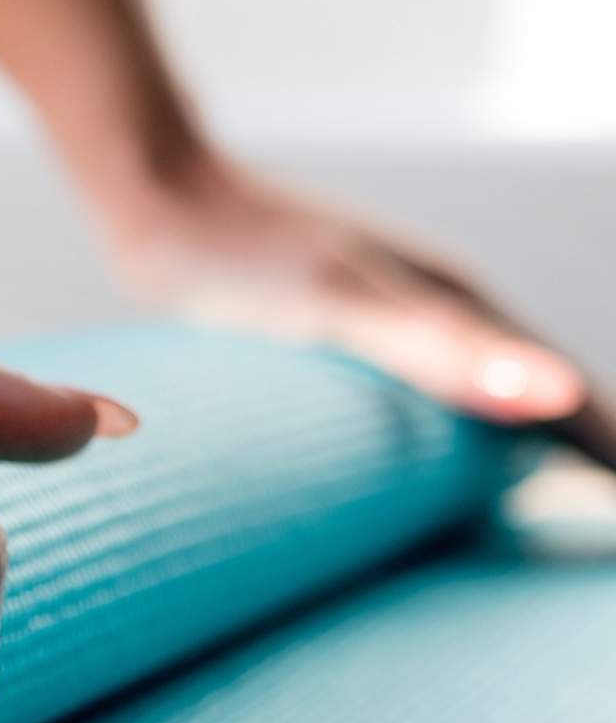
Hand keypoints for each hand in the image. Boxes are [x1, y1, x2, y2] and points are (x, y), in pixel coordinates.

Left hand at [105, 153, 615, 468]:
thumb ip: (444, 351)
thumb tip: (560, 396)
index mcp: (460, 303)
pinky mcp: (334, 331)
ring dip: (507, 446)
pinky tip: (410, 467)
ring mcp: (387, 316)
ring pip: (474, 392)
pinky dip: (437, 433)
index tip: (612, 519)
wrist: (153, 195)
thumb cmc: (238, 253)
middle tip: (586, 528)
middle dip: (569, 455)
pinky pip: (411, 392)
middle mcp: (437, 306)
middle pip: (531, 394)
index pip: (566, 394)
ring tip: (520, 513)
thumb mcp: (342, 306)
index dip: (599, 457)